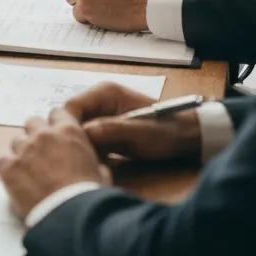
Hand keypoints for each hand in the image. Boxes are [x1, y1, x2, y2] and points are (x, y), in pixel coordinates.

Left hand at [0, 107, 110, 217]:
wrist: (70, 218)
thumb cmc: (90, 198)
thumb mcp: (102, 175)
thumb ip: (94, 162)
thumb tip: (96, 166)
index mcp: (69, 132)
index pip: (57, 113)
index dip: (57, 124)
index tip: (58, 135)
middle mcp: (43, 135)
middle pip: (32, 123)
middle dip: (37, 135)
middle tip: (43, 154)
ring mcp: (23, 149)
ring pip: (17, 141)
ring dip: (23, 152)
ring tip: (31, 172)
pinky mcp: (8, 167)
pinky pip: (2, 160)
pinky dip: (8, 168)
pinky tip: (17, 181)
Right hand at [65, 82, 201, 161]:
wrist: (189, 137)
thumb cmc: (167, 130)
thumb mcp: (138, 132)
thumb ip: (109, 130)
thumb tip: (80, 133)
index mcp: (104, 92)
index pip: (70, 106)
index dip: (67, 127)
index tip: (71, 150)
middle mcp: (98, 100)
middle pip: (72, 118)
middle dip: (74, 138)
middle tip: (81, 159)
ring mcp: (102, 113)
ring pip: (78, 130)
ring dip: (82, 146)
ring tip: (91, 163)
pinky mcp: (106, 127)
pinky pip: (89, 138)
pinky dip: (91, 150)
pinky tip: (99, 163)